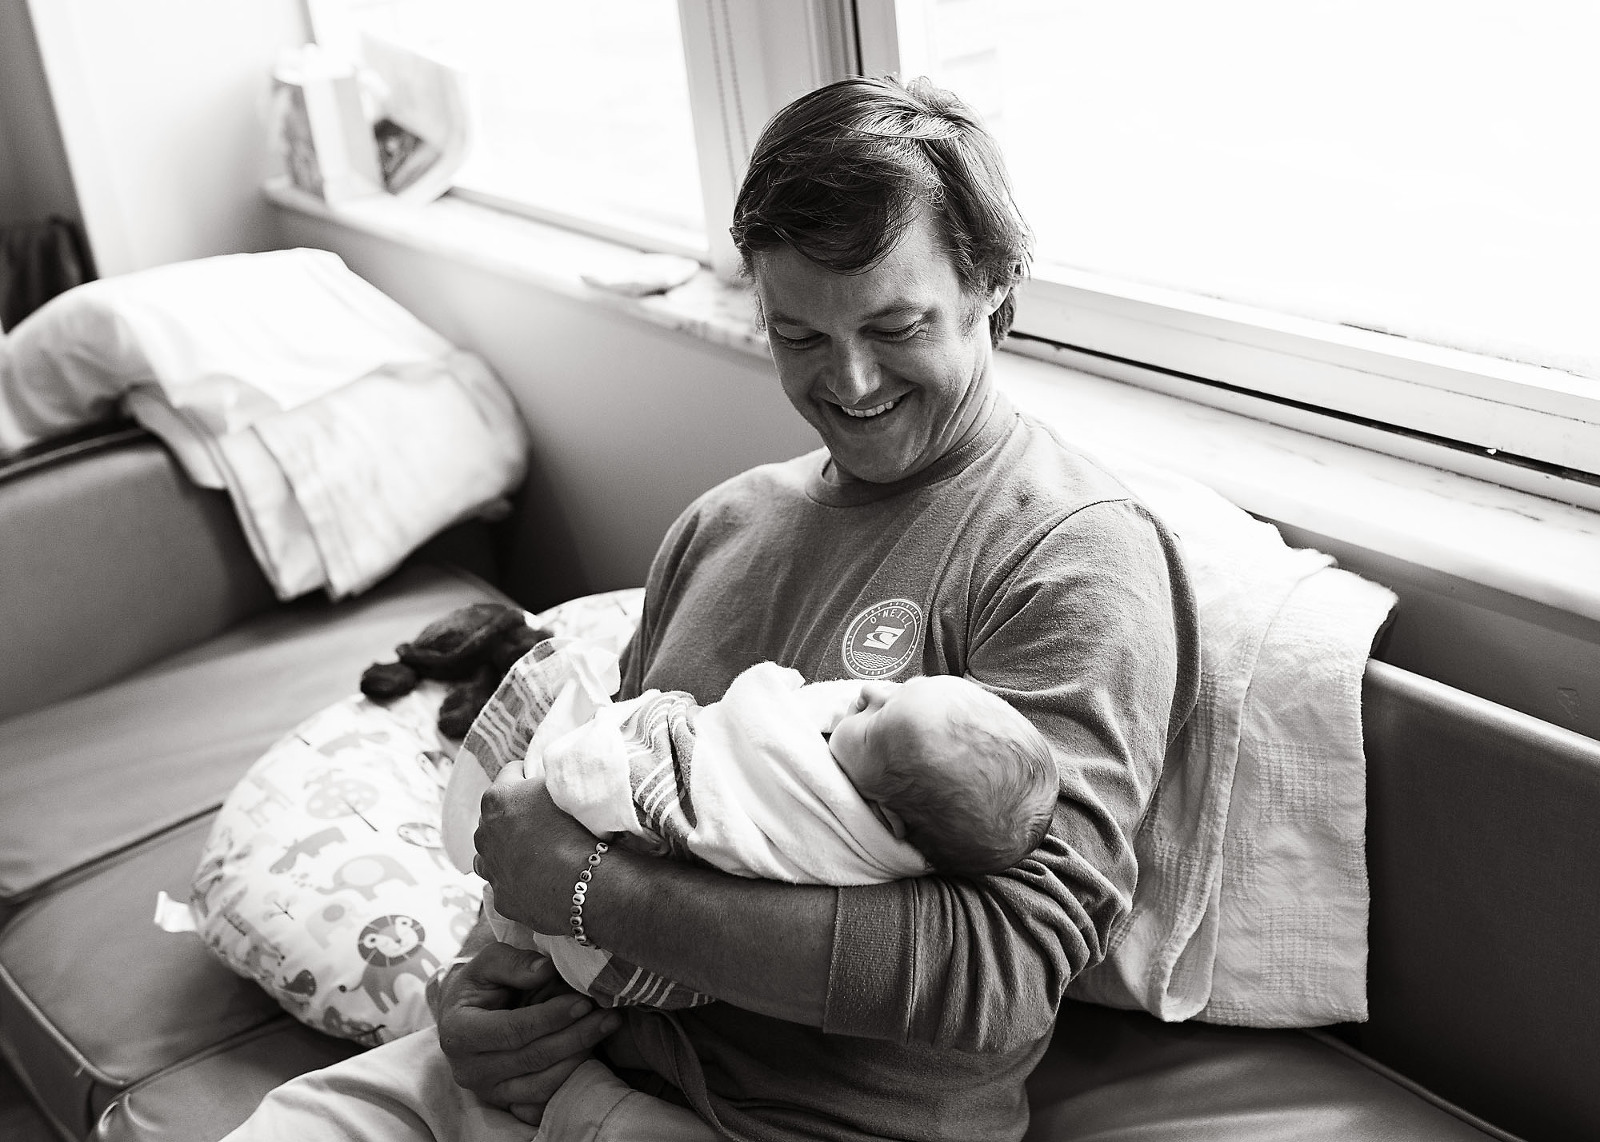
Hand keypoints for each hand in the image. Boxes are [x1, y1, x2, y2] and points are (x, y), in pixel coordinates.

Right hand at [434, 941, 621, 1125]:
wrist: (465, 1013)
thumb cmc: (480, 984)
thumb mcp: (488, 962)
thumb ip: (513, 963)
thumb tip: (544, 970)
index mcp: (459, 1032)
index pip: (513, 1030)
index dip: (550, 1017)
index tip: (583, 1002)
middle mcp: (469, 1069)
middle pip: (532, 1058)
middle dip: (575, 1036)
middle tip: (608, 1016)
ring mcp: (487, 1091)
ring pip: (541, 1084)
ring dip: (579, 1058)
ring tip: (606, 1029)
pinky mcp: (505, 1103)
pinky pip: (541, 1103)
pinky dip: (568, 1083)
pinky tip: (591, 1058)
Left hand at [475, 778, 598, 934]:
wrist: (586, 881)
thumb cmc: (578, 829)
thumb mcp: (561, 786)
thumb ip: (542, 779)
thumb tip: (539, 778)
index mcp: (497, 799)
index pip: (511, 773)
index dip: (531, 776)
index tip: (547, 785)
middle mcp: (484, 832)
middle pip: (497, 814)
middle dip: (516, 814)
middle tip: (546, 820)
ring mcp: (490, 867)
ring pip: (492, 849)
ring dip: (508, 847)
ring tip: (537, 851)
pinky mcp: (501, 897)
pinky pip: (503, 881)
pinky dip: (515, 877)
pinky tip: (537, 875)